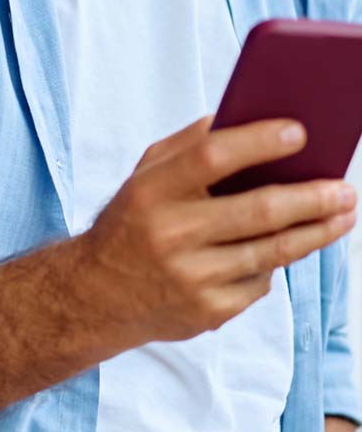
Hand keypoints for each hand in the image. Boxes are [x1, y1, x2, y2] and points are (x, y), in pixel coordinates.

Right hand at [82, 113, 356, 349]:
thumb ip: (188, 144)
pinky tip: (293, 246)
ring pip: (271, 252)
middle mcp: (169, 234)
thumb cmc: (132, 221)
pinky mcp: (206, 312)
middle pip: (257, 211)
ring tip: (344, 214)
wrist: (95, 296)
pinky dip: (277, 263)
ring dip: (317, 232)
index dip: (259, 142)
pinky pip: (260, 282)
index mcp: (151, 190)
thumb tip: (246, 119)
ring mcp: (190, 278)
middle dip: (312, 198)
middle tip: (346, 188)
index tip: (300, 132)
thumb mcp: (144, 174)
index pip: (212, 157)